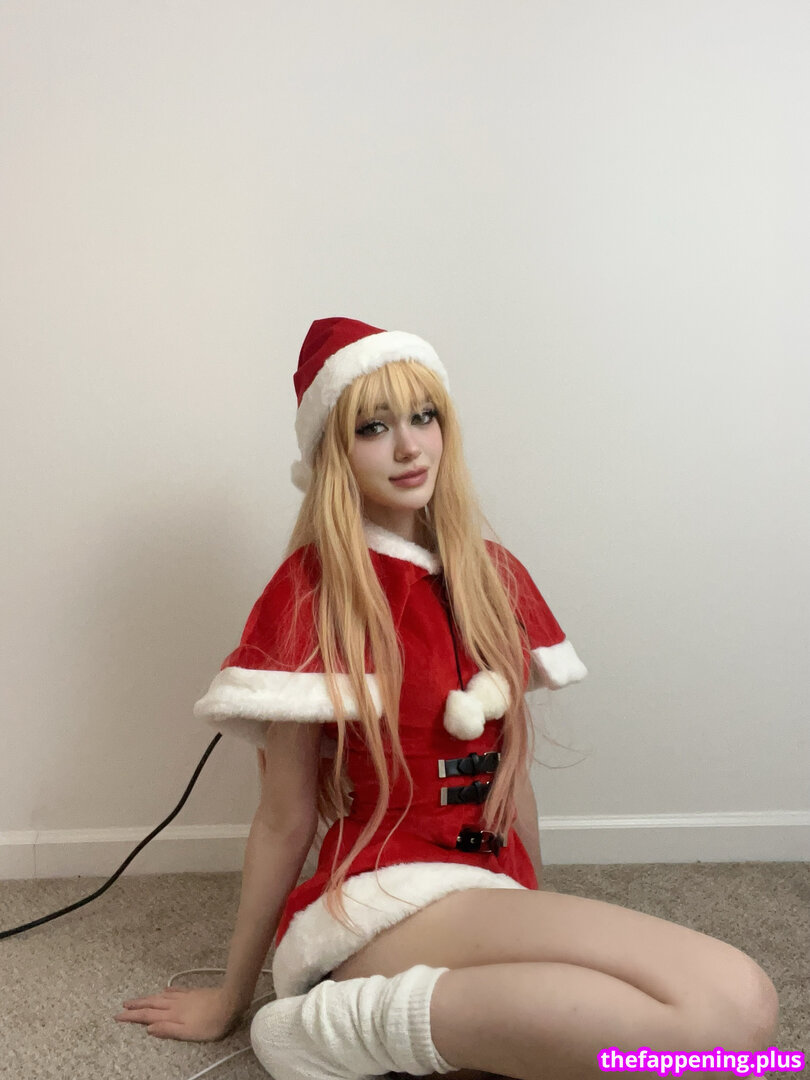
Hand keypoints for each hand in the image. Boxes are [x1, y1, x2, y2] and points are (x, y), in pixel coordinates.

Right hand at [114, 984, 242, 1040]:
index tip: (118, 1015)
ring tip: (137, 999)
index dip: (132, 1016)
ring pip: (161, 996)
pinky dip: (165, 992)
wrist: (230, 1001)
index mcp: (172, 1014)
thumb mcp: (188, 1032)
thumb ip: (167, 1029)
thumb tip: (148, 1028)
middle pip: (152, 1004)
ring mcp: (184, 997)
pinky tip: (164, 990)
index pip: (147, 1016)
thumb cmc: (211, 1022)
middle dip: (136, 1005)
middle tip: (123, 1005)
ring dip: (147, 998)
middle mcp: (175, 1003)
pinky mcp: (193, 993)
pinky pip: (174, 991)